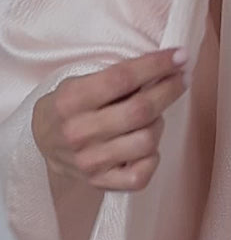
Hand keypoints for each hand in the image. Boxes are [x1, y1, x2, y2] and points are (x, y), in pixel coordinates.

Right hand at [31, 47, 190, 192]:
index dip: (157, 65)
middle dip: (169, 90)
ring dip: (158, 124)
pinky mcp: (100, 183)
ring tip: (153, 116)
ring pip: (146, 141)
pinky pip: (141, 176)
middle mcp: (78, 132)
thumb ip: (115, 78)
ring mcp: (89, 161)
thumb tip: (162, 69)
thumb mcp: (79, 82)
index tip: (180, 56)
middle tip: (182, 79)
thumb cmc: (69, 108)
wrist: (41, 143)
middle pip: (140, 110)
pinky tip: (146, 147)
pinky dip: (152, 158)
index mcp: (71, 101)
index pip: (122, 78)